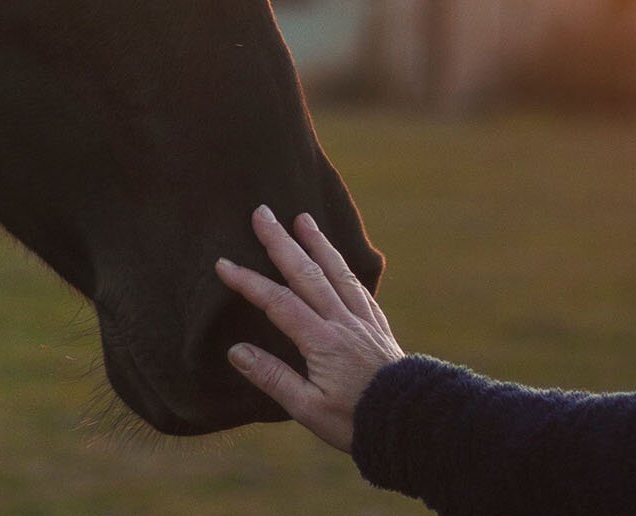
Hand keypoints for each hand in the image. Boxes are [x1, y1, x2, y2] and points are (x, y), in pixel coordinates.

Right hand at [216, 205, 404, 451]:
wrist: (412, 421)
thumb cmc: (355, 420)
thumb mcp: (307, 409)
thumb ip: (272, 378)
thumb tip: (235, 351)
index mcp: (322, 341)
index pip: (278, 302)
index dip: (249, 282)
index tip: (223, 264)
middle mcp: (342, 322)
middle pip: (306, 273)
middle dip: (280, 242)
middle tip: (262, 213)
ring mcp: (363, 320)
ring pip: (337, 272)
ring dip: (317, 242)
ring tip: (302, 218)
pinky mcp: (378, 326)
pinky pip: (359, 287)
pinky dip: (345, 266)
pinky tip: (338, 259)